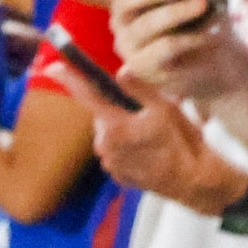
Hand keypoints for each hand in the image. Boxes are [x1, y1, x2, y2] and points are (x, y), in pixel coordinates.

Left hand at [84, 73, 245, 217]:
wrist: (194, 181)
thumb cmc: (182, 142)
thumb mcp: (166, 107)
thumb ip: (139, 88)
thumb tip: (120, 71)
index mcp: (114, 125)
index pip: (87, 96)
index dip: (69, 79)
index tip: (52, 66)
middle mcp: (104, 145)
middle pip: (102, 117)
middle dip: (118, 111)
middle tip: (145, 115)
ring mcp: (109, 163)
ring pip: (109, 136)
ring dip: (123, 131)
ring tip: (151, 136)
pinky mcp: (116, 176)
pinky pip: (116, 154)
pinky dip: (127, 149)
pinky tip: (149, 152)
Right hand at [103, 0, 247, 107]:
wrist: (223, 57)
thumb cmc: (206, 15)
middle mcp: (122, 18)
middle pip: (122, 1)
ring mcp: (129, 44)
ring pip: (143, 26)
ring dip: (175, 13)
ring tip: (202, 4)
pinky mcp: (142, 67)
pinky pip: (160, 49)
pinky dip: (186, 39)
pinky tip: (205, 34)